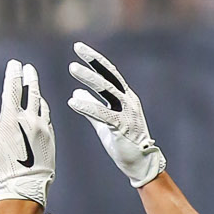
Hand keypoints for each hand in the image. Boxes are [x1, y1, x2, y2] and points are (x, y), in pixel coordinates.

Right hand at [0, 57, 54, 205]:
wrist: (24, 190)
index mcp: (11, 120)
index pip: (13, 89)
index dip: (14, 75)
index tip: (15, 64)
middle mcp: (29, 121)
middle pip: (31, 92)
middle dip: (29, 78)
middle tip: (28, 68)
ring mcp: (42, 129)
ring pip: (41, 105)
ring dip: (37, 93)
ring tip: (34, 86)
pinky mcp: (51, 139)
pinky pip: (47, 118)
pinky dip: (43, 110)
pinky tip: (41, 108)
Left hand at [67, 41, 164, 187]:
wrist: (140, 164)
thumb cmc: (123, 143)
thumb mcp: (104, 122)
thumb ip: (91, 106)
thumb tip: (76, 91)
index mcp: (125, 98)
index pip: (110, 73)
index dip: (95, 60)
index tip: (79, 48)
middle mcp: (128, 101)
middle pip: (109, 76)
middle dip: (93, 61)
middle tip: (77, 48)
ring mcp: (128, 113)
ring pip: (107, 90)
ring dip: (90, 78)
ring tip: (73, 68)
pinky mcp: (123, 127)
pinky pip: (104, 114)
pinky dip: (88, 106)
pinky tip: (73, 101)